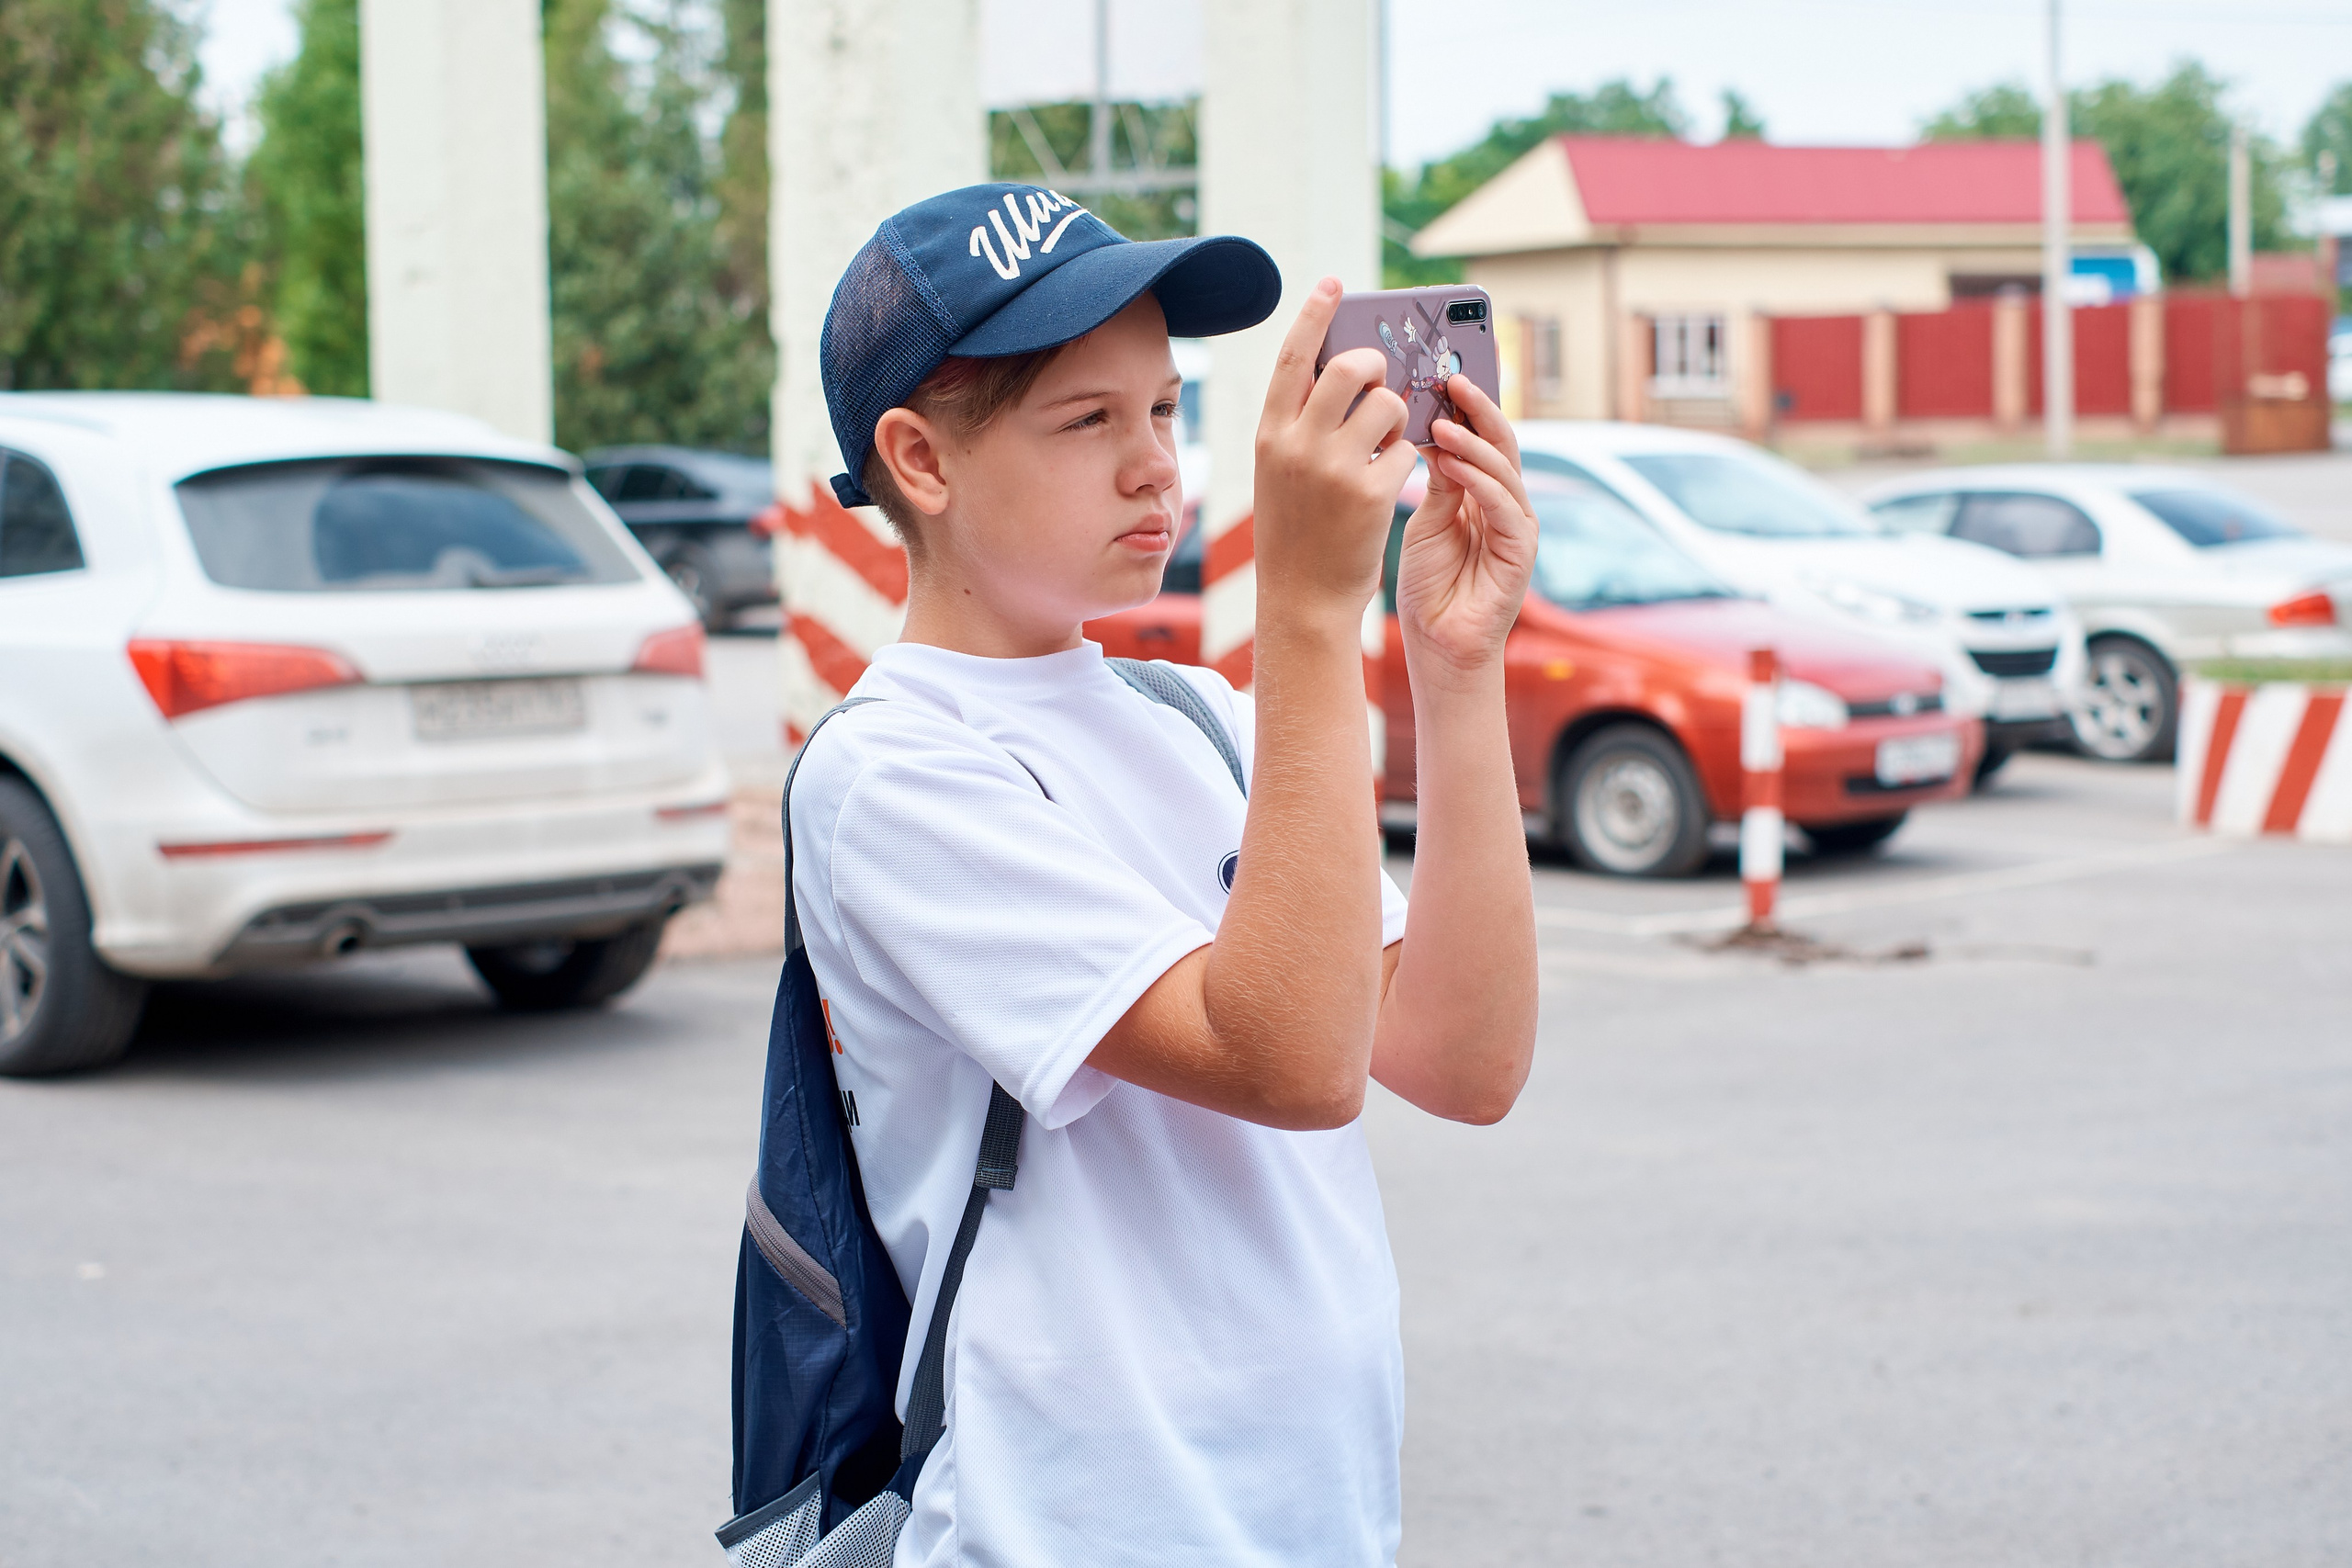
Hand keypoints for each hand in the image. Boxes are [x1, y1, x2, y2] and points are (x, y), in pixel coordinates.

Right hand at [1252, 278, 1418, 626]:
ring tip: (1382, 447)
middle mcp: (1297, 444)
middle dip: (1378, 367)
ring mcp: (1334, 468)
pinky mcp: (1372, 493)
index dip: (1316, 314)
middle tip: (1382, 382)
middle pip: (1353, 367)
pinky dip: (1405, 461)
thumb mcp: (1281, 471)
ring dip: (1397, 419)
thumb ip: (1302, 422)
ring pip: (1389, 405)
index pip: (1294, 356)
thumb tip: (1345, 372)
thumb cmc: (1297, 531)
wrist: (1302, 599)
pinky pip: (1408, 449)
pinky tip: (1388, 485)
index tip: (1336, 284)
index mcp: (1269, 434)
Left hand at [1394, 375, 1537, 686]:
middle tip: (1452, 378)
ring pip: (1504, 469)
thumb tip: (1434, 432)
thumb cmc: (1429, 586)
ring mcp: (1517, 526)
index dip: (1466, 406)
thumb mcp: (1426, 521)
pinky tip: (1454, 466)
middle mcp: (1506, 504)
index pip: (1481, 438)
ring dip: (1472, 443)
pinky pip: (1504, 506)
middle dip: (1478, 409)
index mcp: (1483, 493)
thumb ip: (1439, 482)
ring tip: (1441, 422)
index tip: (1441, 375)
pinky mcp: (1520, 552)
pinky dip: (1480, 482)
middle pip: (1500, 443)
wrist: (1437, 645)